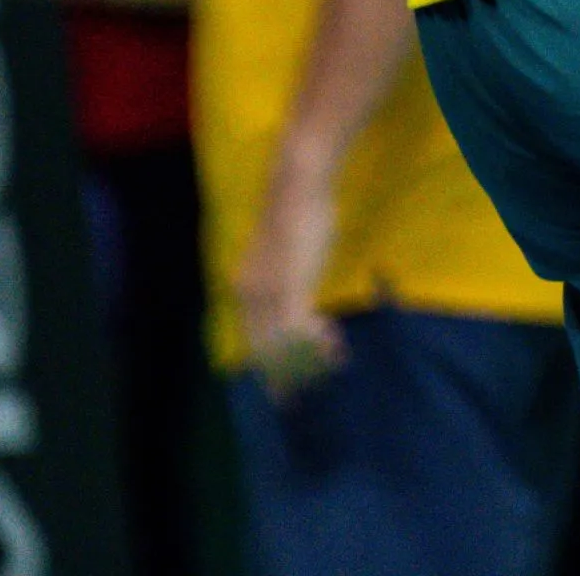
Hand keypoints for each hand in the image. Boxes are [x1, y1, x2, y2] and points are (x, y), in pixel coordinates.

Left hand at [236, 145, 347, 397]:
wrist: (298, 183)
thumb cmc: (298, 215)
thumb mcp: (286, 256)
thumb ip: (285, 282)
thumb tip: (296, 309)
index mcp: (245, 288)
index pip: (254, 342)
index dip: (270, 368)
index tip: (283, 391)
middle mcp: (250, 294)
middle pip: (266, 350)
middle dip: (287, 374)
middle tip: (303, 395)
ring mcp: (269, 292)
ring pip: (284, 343)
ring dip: (308, 358)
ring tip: (334, 360)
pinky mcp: (289, 286)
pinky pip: (300, 329)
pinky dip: (316, 341)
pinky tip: (333, 340)